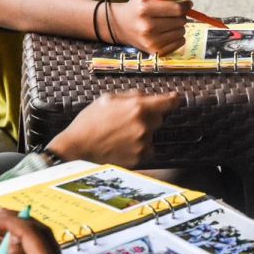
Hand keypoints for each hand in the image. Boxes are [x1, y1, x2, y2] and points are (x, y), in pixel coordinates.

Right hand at [47, 90, 179, 166]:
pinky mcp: (139, 158)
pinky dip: (138, 147)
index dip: (173, 100)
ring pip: (151, 135)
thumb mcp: (107, 99)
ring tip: (120, 135)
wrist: (77, 148)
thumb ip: (131, 96)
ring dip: (142, 133)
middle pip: (158, 119)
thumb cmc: (89, 122)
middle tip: (128, 121)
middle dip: (148, 118)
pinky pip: (146, 149)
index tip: (177, 98)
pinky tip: (121, 146)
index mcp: (137, 108)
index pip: (167, 102)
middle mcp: (144, 126)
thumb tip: (147, 96)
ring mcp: (142, 144)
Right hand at [107, 0, 188, 53]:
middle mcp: (147, 27)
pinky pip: (180, 43)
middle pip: (181, 21)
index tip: (186, 4)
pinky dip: (177, 37)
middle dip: (180, 15)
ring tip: (168, 23)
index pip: (177, 9)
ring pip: (182, 32)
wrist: (121, 26)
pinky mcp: (156, 52)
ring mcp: (151, 42)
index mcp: (144, 9)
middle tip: (173, 14)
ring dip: (179, 26)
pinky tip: (167, 33)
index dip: (185, 6)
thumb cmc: (138, 6)